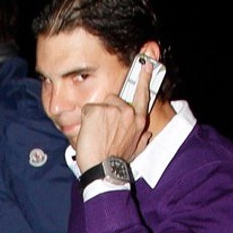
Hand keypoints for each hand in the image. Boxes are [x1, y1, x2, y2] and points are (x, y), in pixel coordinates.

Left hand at [76, 55, 153, 171]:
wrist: (103, 168)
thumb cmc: (119, 161)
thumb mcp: (137, 150)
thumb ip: (142, 137)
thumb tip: (146, 132)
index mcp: (139, 122)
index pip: (142, 95)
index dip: (144, 78)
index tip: (145, 64)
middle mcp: (128, 113)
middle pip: (114, 99)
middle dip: (107, 110)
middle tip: (104, 130)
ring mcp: (112, 111)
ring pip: (100, 104)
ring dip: (96, 116)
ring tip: (98, 134)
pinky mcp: (95, 110)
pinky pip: (88, 109)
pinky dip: (86, 119)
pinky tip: (90, 132)